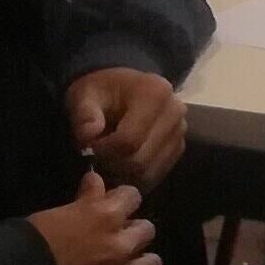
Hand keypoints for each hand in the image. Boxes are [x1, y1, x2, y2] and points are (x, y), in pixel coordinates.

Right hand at [26, 173, 162, 264]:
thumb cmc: (28, 242)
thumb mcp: (56, 212)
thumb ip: (84, 199)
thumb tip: (96, 179)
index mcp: (105, 215)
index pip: (133, 196)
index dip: (122, 201)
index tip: (112, 207)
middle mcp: (120, 244)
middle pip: (147, 230)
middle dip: (132, 233)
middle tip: (113, 240)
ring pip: (153, 264)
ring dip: (140, 263)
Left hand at [65, 67, 186, 186]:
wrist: (122, 87)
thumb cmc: (101, 90)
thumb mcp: (85, 94)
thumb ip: (84, 114)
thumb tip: (88, 135)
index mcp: (155, 94)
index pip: (129, 140)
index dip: (103, 151)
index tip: (87, 147)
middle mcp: (175, 112)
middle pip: (141, 159)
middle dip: (112, 165)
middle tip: (95, 158)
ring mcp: (180, 131)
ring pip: (149, 171)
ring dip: (123, 174)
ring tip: (106, 162)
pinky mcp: (179, 146)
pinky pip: (157, 174)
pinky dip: (135, 177)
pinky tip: (120, 167)